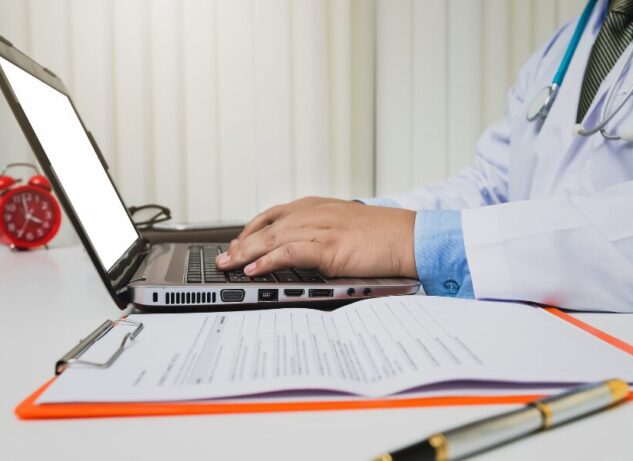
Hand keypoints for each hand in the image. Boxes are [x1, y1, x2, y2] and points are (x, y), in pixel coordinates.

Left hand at [216, 197, 417, 278]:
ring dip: (246, 254)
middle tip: (223, 259)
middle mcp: (314, 213)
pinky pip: (290, 253)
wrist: (409, 237)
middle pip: (266, 227)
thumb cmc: (381, 235)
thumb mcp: (343, 226)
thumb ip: (320, 232)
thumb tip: (300, 249)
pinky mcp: (329, 247)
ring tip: (228, 266)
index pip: (273, 215)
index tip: (236, 244)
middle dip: (240, 244)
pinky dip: (268, 261)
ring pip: (272, 238)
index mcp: (316, 206)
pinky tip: (254, 270)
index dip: (250, 230)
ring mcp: (321, 229)